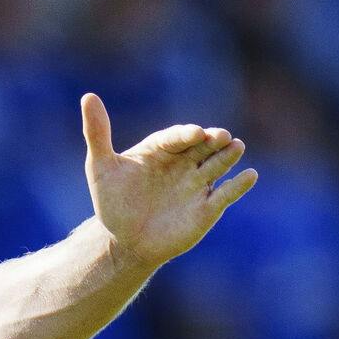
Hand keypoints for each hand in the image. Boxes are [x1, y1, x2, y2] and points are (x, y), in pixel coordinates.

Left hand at [79, 93, 254, 271]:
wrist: (125, 242)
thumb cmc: (113, 203)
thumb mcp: (100, 168)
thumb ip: (97, 133)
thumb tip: (88, 97)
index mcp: (161, 150)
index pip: (176, 137)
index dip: (185, 134)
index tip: (194, 133)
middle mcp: (183, 163)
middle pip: (202, 147)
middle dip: (213, 140)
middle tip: (222, 135)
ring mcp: (197, 184)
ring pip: (217, 164)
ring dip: (228, 156)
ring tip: (237, 146)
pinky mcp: (207, 207)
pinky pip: (226, 194)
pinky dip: (239, 185)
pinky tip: (250, 176)